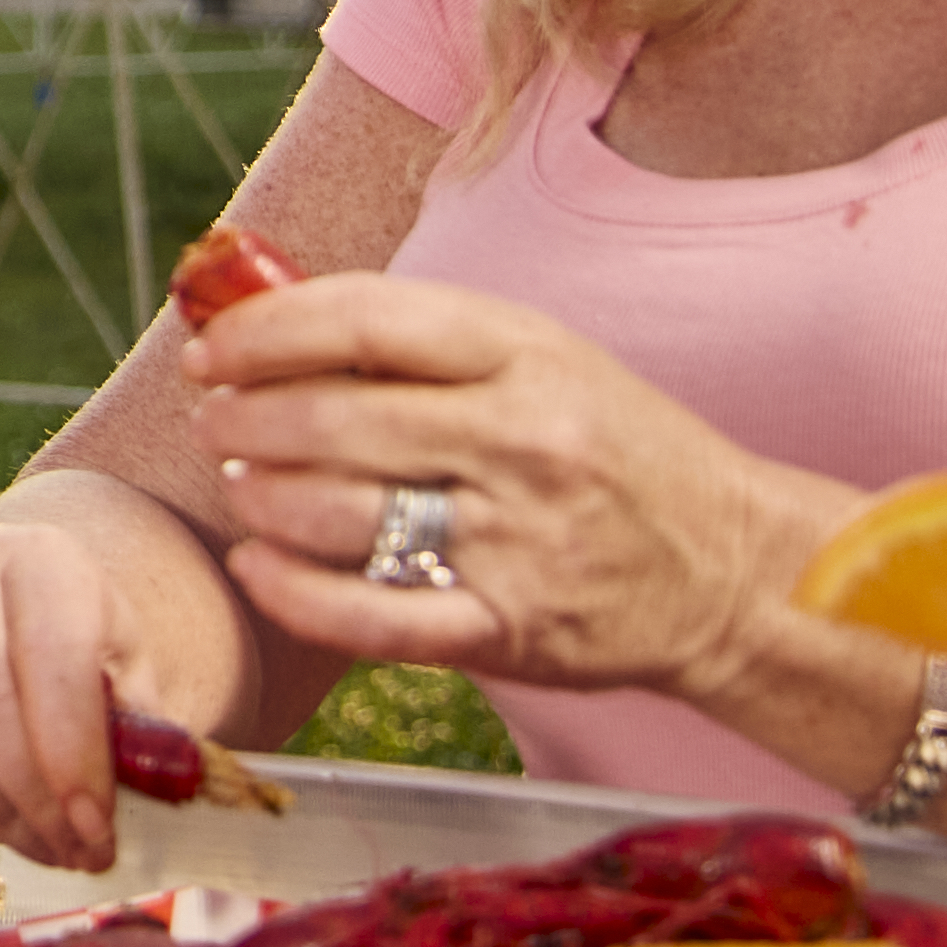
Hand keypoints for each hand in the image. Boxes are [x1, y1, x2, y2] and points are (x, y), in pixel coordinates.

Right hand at [0, 498, 152, 864]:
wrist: (20, 608)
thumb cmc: (85, 651)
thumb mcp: (132, 673)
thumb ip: (140, 728)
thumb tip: (144, 793)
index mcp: (40, 557)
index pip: (53, 659)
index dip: (73, 756)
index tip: (95, 829)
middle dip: (30, 799)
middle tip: (70, 852)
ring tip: (33, 841)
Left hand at [180, 269, 813, 702]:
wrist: (733, 569)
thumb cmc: (614, 450)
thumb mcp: (542, 361)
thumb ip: (421, 345)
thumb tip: (266, 318)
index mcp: (527, 352)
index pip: (364, 319)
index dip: (264, 331)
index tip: (213, 348)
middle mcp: (523, 439)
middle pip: (336, 421)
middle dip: (246, 420)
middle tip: (215, 423)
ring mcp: (517, 540)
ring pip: (340, 515)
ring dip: (264, 501)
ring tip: (246, 488)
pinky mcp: (511, 629)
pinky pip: (372, 616)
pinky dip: (295, 594)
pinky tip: (258, 568)